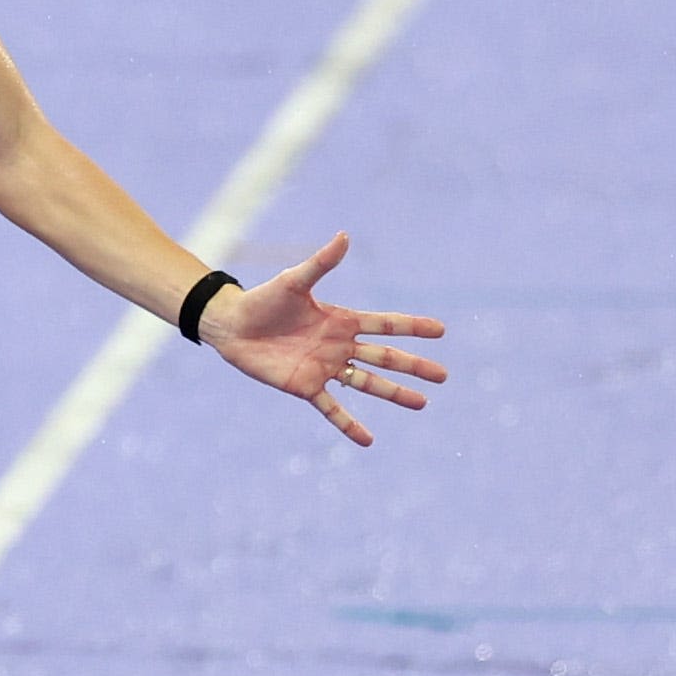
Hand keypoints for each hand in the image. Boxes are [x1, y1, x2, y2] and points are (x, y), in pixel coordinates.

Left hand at [198, 233, 448, 448]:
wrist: (233, 326)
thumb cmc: (264, 299)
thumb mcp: (295, 280)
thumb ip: (322, 263)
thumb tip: (344, 235)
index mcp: (342, 320)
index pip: (385, 324)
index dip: (412, 326)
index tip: (440, 330)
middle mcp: (340, 346)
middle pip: (385, 357)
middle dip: (413, 366)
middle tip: (442, 375)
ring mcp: (326, 368)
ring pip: (367, 383)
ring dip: (394, 393)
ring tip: (421, 403)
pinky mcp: (306, 387)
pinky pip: (332, 409)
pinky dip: (349, 424)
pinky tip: (368, 440)